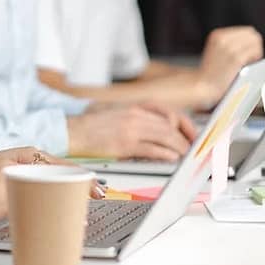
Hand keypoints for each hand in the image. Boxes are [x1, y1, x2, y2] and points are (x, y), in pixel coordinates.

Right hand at [0, 147, 101, 228]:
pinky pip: (29, 208)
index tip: (100, 190)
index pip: (59, 164)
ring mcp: (8, 178)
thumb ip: (21, 178)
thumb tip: (48, 195)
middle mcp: (16, 163)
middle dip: (82, 190)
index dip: (82, 177)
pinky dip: (47, 218)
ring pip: (49, 191)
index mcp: (18, 155)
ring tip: (82, 219)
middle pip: (60, 175)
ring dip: (69, 206)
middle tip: (100, 201)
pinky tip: (57, 228)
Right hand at [67, 103, 196, 160]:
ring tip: (186, 155)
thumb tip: (159, 128)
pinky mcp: (124, 144)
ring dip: (179, 147)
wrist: (71, 130)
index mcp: (134, 107)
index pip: (168, 112)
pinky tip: (172, 158)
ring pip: (165, 135)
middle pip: (170, 124)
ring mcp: (130, 128)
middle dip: (185, 137)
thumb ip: (137, 117)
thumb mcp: (117, 112)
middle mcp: (135, 114)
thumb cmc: (91, 125)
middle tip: (192, 148)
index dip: (184, 123)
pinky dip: (166, 153)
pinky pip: (152, 148)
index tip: (191, 133)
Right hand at [195, 26, 263, 105]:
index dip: (251, 42)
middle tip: (251, 59)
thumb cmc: (211, 73)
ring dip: (256, 53)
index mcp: (218, 34)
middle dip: (255, 46)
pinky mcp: (235, 58)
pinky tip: (249, 66)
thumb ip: (231, 44)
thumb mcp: (217, 51)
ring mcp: (229, 48)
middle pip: (253, 35)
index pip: (247, 31)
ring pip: (255, 42)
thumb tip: (255, 42)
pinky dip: (255, 59)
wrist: (202, 86)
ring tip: (249, 63)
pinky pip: (255, 52)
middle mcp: (223, 38)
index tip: (248, 53)